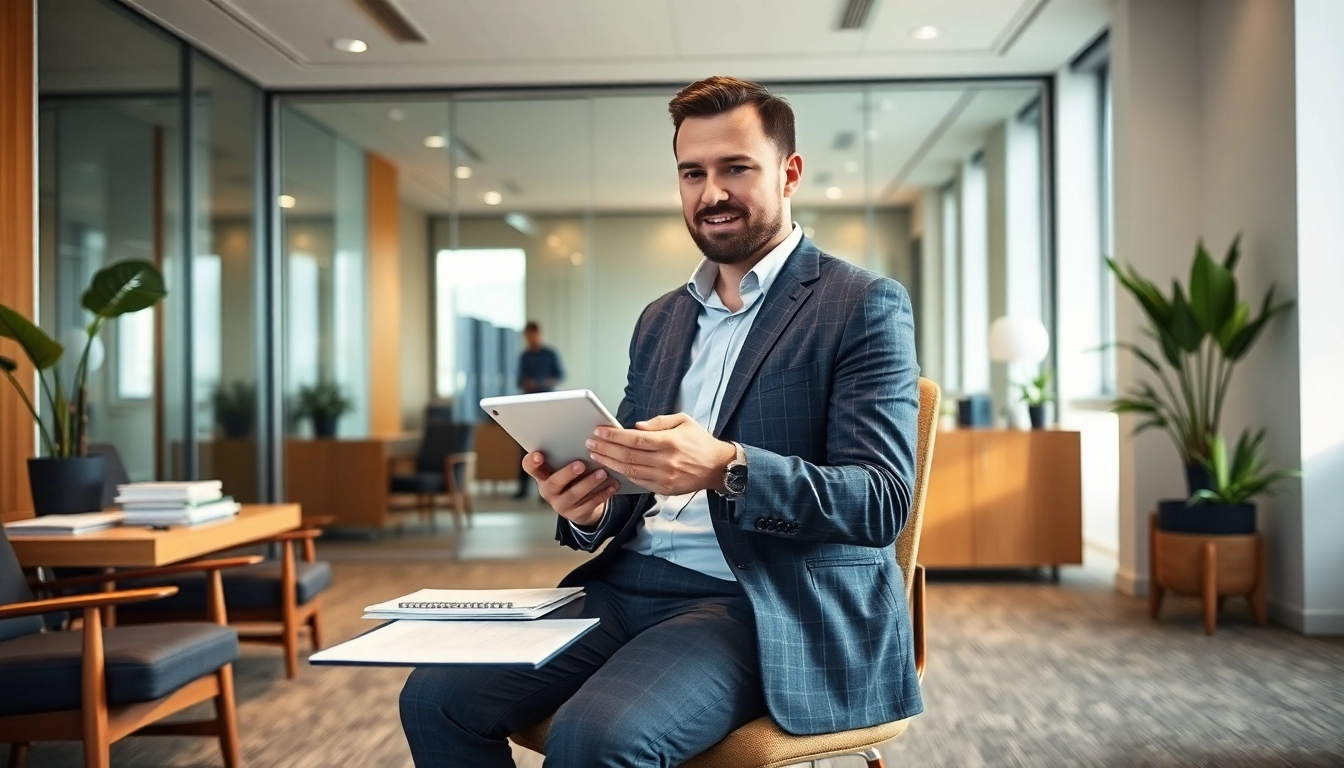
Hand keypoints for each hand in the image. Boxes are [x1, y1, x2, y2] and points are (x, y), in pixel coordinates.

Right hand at [522, 452, 617, 527]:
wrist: (581, 505)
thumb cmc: (573, 477)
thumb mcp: (566, 466)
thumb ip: (568, 454)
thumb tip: (588, 437)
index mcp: (542, 475)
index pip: (530, 467)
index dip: (532, 462)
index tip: (540, 454)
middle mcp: (548, 491)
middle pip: (554, 483)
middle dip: (567, 473)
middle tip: (581, 464)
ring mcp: (561, 505)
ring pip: (574, 494)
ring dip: (589, 483)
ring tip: (602, 473)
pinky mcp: (576, 514)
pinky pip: (590, 504)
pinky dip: (603, 493)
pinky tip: (613, 484)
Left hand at [586, 413, 735, 495]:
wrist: (718, 467)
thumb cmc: (700, 441)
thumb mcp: (684, 421)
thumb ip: (659, 422)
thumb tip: (636, 427)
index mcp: (670, 442)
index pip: (635, 439)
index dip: (614, 436)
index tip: (599, 431)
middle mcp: (666, 461)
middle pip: (628, 456)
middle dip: (606, 449)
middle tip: (590, 443)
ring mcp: (665, 477)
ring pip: (630, 471)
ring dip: (609, 463)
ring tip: (595, 455)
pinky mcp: (664, 489)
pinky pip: (639, 481)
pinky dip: (623, 475)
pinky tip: (611, 468)